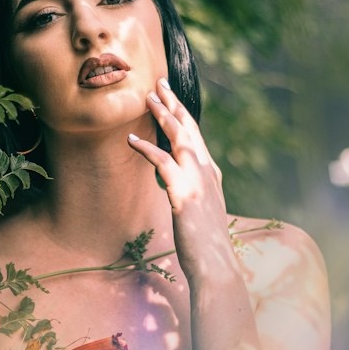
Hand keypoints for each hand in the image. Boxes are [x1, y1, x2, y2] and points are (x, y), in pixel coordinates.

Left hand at [128, 77, 232, 277]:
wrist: (216, 266)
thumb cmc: (207, 246)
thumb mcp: (201, 213)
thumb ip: (192, 195)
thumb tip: (178, 188)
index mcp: (211, 176)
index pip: (196, 138)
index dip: (183, 115)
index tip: (171, 98)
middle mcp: (207, 172)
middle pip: (189, 129)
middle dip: (174, 104)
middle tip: (159, 83)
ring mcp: (197, 182)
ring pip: (180, 138)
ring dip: (164, 116)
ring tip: (148, 98)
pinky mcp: (185, 195)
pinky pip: (163, 164)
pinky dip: (147, 149)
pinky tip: (131, 140)